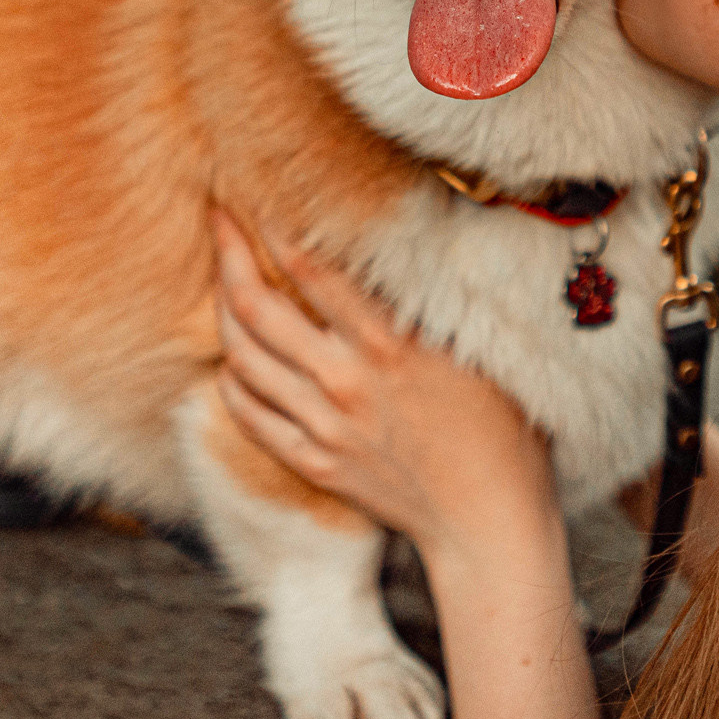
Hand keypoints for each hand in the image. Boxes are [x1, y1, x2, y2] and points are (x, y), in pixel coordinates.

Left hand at [212, 212, 562, 565]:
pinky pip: (250, 416)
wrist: (487, 519)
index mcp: (389, 343)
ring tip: (220, 282)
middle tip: (216, 220)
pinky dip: (231, 382)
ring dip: (222, 312)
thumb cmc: (501, 426)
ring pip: (242, 359)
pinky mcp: (314, 461)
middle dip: (228, 256)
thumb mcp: (479, 346)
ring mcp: (323, 425)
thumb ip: (435, 296)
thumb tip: (411, 240)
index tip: (259, 200)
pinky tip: (232, 361)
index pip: (313, 271)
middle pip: (256, 309)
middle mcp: (345, 381)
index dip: (277, 230)